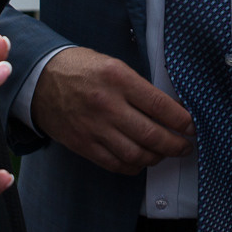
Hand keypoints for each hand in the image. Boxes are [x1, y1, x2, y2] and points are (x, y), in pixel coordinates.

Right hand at [33, 47, 193, 174]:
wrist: (39, 79)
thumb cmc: (80, 69)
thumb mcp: (113, 65)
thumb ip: (139, 87)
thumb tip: (170, 110)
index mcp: (118, 78)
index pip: (160, 105)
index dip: (181, 120)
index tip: (192, 127)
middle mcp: (107, 104)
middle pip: (151, 134)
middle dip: (175, 145)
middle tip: (185, 146)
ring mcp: (93, 127)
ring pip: (135, 154)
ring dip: (156, 158)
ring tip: (164, 153)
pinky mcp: (82, 144)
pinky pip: (114, 164)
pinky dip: (133, 166)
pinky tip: (141, 160)